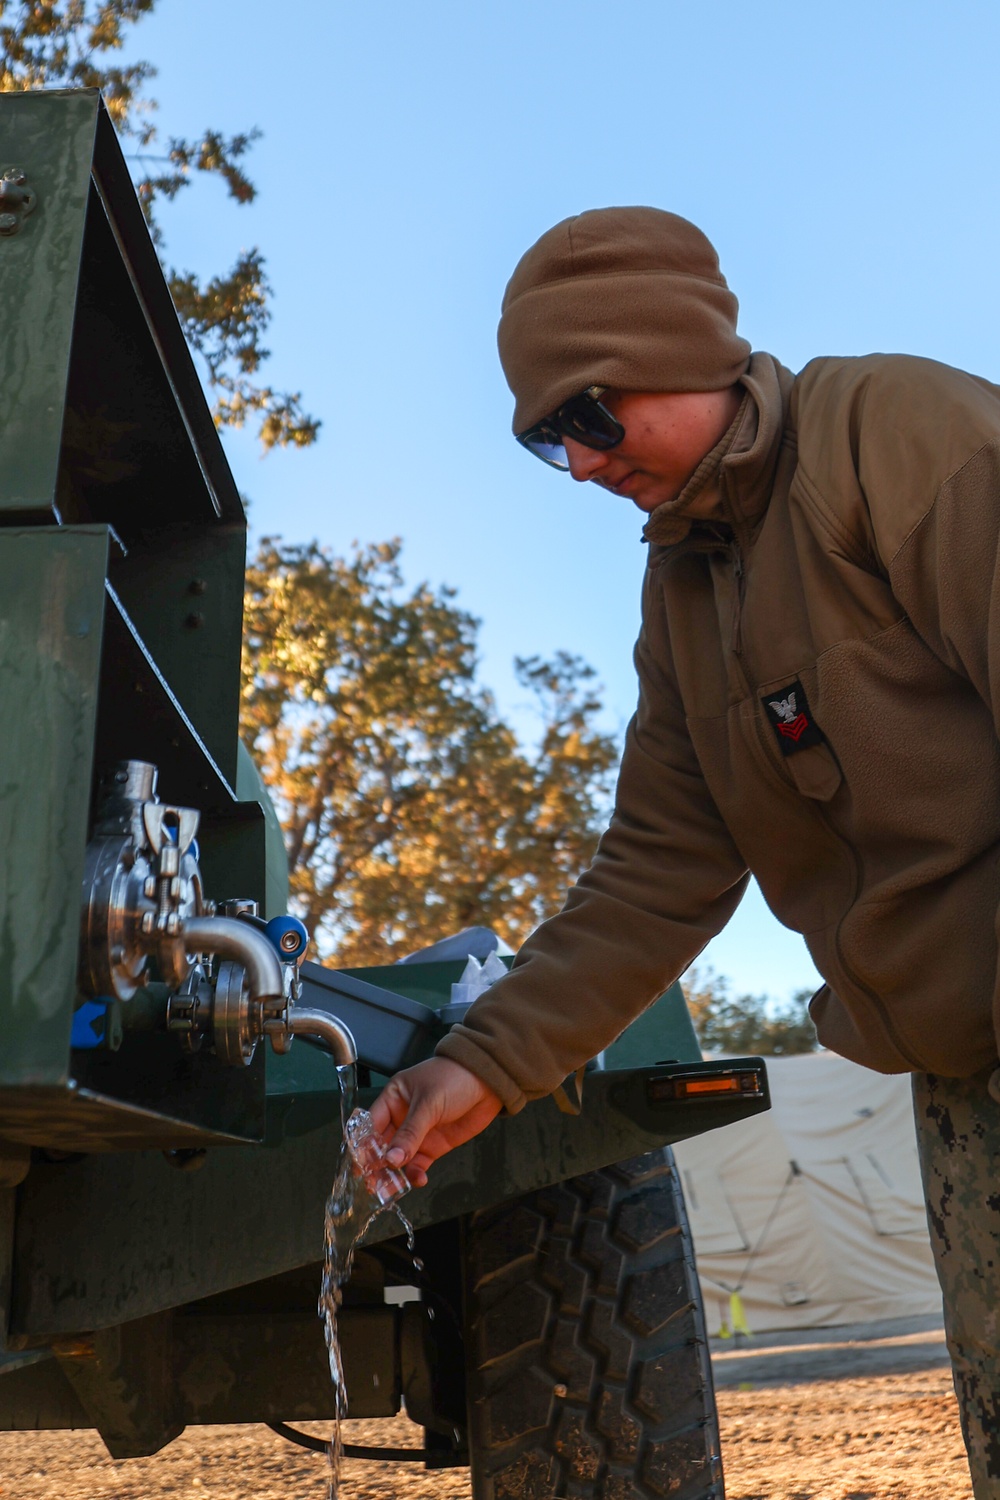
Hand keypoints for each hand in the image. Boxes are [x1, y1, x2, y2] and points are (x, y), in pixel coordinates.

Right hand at [369, 1057, 502, 1187]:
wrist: (488, 1081)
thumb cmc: (454, 1078)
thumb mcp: (429, 1103)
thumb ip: (410, 1133)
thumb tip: (391, 1159)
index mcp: (393, 1098)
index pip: (370, 1124)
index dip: (362, 1144)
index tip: (359, 1164)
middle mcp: (401, 1117)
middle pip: (380, 1145)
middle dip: (375, 1164)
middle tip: (372, 1184)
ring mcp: (418, 1134)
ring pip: (398, 1159)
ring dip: (393, 1174)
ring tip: (392, 1188)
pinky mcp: (433, 1146)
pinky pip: (418, 1165)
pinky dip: (415, 1174)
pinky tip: (418, 1179)